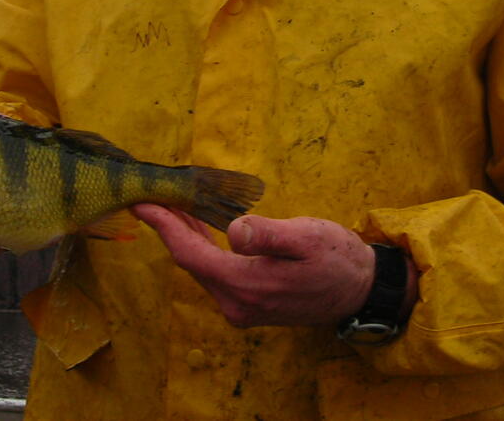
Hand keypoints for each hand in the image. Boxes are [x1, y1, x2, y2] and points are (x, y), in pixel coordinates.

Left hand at [133, 206, 408, 328]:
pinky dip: (202, 248)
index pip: (191, 254)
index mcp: (246, 285)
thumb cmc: (337, 258)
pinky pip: (215, 273)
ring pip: (201, 268)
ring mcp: (242, 307)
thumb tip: (234, 229)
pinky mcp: (250, 304)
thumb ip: (268, 235)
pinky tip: (199, 229)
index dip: (164, 227)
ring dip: (185, 237)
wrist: (361, 290)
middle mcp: (236, 303)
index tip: (142, 203)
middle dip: (170, 228)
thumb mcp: (307, 238)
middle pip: (191, 262)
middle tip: (153, 196)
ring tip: (171, 206)